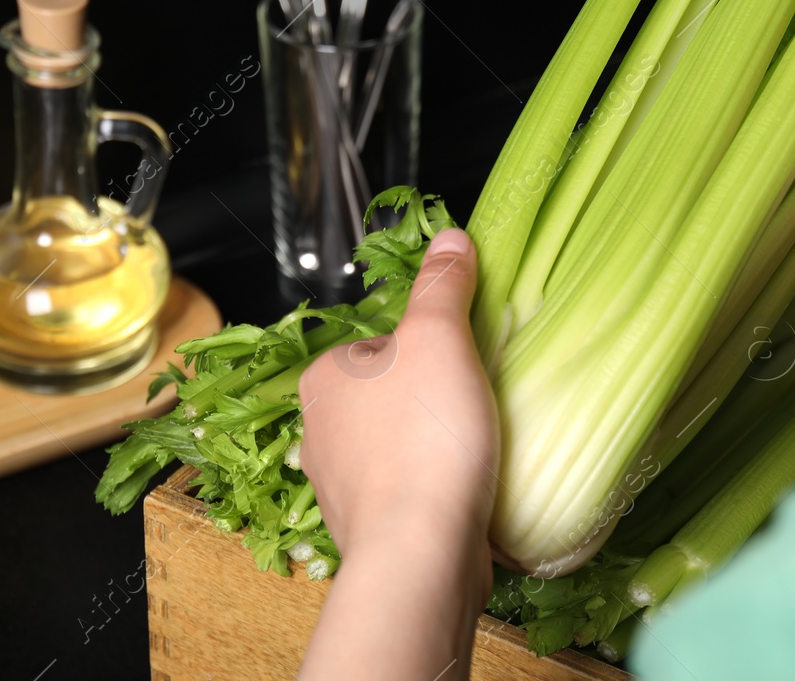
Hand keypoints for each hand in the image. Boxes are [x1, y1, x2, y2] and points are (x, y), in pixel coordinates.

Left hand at [297, 228, 497, 680]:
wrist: (420, 556)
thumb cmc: (422, 439)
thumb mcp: (439, 338)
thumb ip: (443, 286)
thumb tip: (450, 238)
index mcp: (322, 379)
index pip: (384, 342)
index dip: (431, 347)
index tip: (464, 363)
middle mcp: (318, 432)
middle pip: (393, 393)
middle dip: (433, 397)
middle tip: (475, 403)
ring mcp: (340, 488)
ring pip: (400, 444)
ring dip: (436, 444)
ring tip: (477, 448)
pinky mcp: (370, 531)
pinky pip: (410, 492)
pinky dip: (437, 488)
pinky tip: (467, 490)